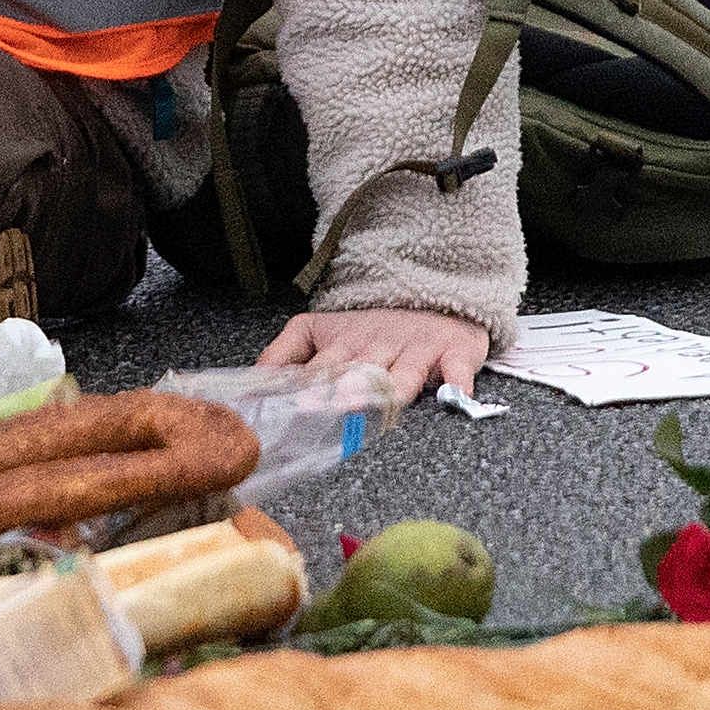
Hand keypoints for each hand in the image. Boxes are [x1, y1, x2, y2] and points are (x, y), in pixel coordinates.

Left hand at [258, 303, 493, 410]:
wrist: (435, 300)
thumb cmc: (375, 329)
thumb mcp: (321, 331)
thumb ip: (285, 352)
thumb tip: (252, 380)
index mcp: (341, 344)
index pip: (317, 368)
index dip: (303, 387)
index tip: (287, 408)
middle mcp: (376, 347)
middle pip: (357, 372)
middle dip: (341, 391)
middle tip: (327, 409)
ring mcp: (415, 351)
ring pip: (402, 372)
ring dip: (391, 388)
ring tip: (382, 404)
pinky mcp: (453, 352)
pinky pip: (458, 368)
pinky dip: (458, 380)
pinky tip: (455, 394)